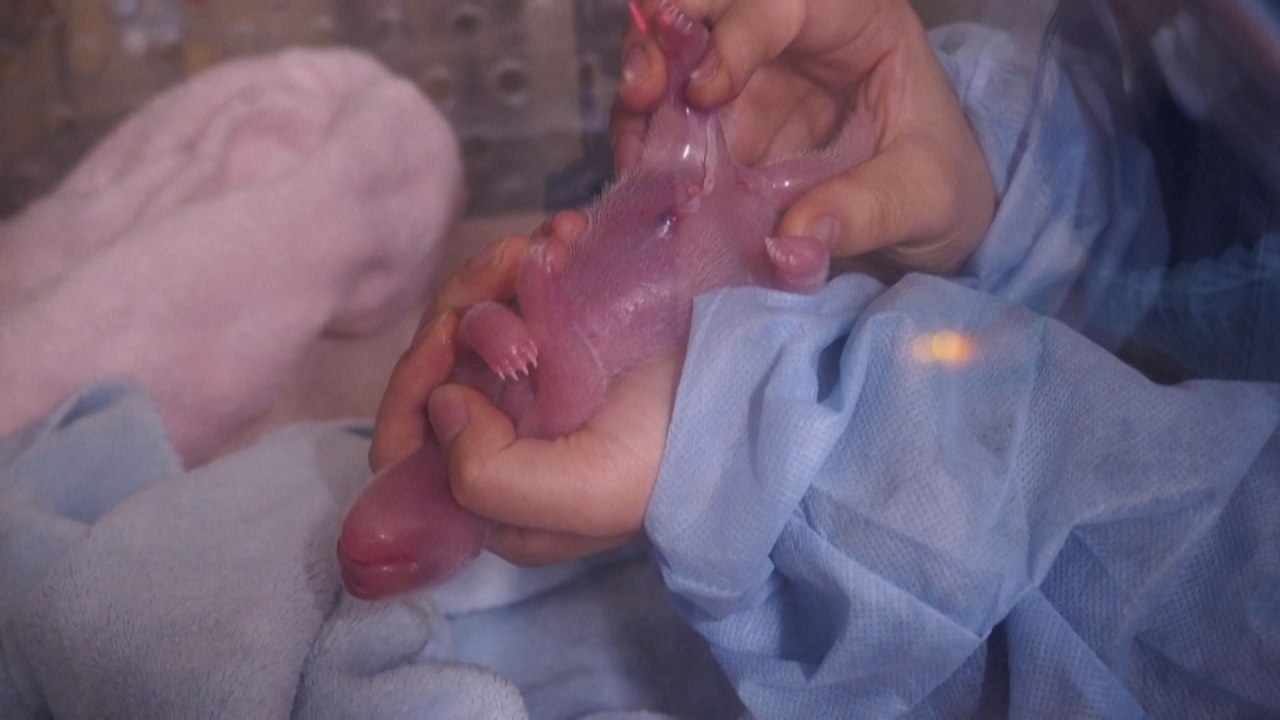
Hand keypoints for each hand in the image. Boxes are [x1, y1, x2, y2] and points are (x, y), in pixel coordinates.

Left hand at [369, 211, 675, 564]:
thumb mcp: (586, 495)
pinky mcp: (560, 328)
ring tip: (554, 242)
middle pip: (433, 369)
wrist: (754, 397)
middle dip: (464, 311)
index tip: (451, 338)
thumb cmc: (673, 460)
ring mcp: (529, 379)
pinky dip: (529, 255)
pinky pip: (511, 287)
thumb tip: (445, 405)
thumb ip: (492, 478)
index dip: (413, 391)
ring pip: (467, 317)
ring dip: (496, 273)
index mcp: (493, 494)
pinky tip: (568, 233)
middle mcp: (499, 438)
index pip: (405, 452)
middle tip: (516, 269)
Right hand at [613, 0, 994, 276]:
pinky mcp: (718, 129)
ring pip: (668, 61)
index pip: (780, 2)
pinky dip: (645, 151)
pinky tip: (642, 184)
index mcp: (854, 18)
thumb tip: (792, 242)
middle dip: (660, 40)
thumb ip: (869, 210)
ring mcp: (745, 80)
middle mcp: (787, 35)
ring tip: (634, 156)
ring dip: (639, 102)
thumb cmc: (941, 183)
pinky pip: (665, 126)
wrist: (929, 217)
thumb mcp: (927, 196)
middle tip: (640, 95)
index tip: (704, 91)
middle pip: (705, 7)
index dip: (734, 38)